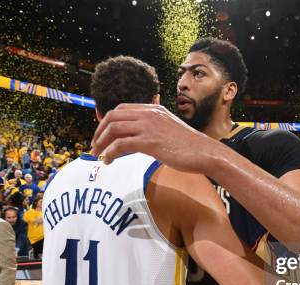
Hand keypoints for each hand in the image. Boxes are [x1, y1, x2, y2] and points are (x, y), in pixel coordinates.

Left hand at [90, 104, 224, 172]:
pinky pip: (120, 144)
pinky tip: (108, 161)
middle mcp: (149, 114)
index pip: (121, 109)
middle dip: (99, 131)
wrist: (204, 152)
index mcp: (153, 109)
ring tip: (97, 155)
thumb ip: (154, 128)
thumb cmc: (189, 146)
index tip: (101, 135)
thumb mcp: (169, 129)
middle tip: (95, 146)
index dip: (107, 121)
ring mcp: (149, 126)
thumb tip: (137, 139)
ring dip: (101, 142)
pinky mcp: (149, 142)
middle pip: (113, 116)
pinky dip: (110, 153)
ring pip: (113, 128)